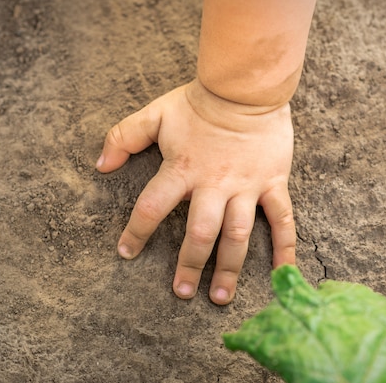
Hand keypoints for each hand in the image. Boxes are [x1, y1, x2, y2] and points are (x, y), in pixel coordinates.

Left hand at [96, 79, 295, 304]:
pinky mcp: (272, 183)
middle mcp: (214, 185)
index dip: (136, 232)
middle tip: (180, 293)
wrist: (245, 87)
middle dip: (189, 265)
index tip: (126, 252)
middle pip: (200, 233)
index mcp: (181, 170)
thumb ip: (123, 137)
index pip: (152, 207)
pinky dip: (285, 247)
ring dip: (228, 268)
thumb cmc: (198, 102)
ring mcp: (245, 186)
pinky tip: (283, 273)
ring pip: (237, 235)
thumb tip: (100, 165)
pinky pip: (282, 220)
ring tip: (219, 297)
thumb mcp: (155, 114)